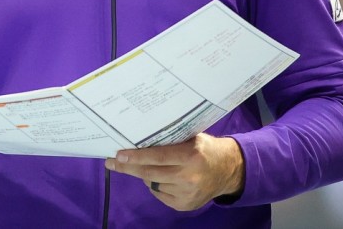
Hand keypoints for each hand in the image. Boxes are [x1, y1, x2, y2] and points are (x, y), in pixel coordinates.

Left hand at [104, 135, 244, 210]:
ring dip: (144, 175)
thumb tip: (138, 138)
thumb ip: (170, 140)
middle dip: (129, 168)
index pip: (157, 157)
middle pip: (150, 173)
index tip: (118, 156)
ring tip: (145, 166)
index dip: (136, 157)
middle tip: (113, 162)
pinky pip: (159, 194)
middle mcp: (189, 176)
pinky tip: (161, 177)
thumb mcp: (191, 138)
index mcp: (191, 156)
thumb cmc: (205, 149)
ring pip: (152, 184)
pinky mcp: (185, 205)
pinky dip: (155, 185)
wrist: (229, 171)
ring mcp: (187, 193)